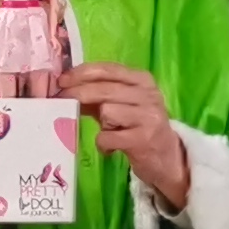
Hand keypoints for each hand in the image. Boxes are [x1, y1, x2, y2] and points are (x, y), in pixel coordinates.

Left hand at [76, 64, 185, 209]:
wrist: (167, 158)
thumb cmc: (138, 127)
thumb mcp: (122, 104)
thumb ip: (98, 93)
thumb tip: (64, 86)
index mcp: (143, 80)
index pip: (108, 69)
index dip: (81, 73)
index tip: (62, 80)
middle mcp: (149, 95)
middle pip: (103, 89)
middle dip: (77, 94)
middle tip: (61, 101)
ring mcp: (148, 117)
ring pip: (106, 112)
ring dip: (101, 125)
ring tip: (109, 132)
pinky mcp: (143, 140)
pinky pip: (107, 137)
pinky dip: (103, 144)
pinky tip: (110, 148)